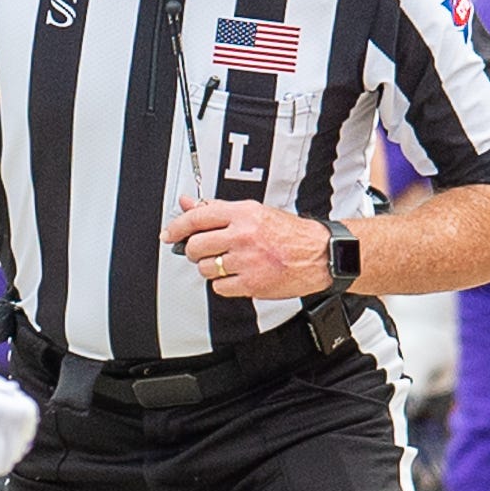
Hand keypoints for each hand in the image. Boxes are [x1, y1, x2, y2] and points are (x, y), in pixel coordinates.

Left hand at [161, 198, 331, 300]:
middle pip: (196, 246)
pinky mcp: (251, 283)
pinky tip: (238, 275)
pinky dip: (224, 284)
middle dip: (194, 251)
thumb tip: (188, 203)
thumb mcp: (255, 212)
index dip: (177, 227)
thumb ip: (218, 209)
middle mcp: (243, 235)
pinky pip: (219, 287)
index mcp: (244, 214)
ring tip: (229, 262)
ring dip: (211, 268)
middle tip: (203, 251)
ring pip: (206, 268)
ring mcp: (246, 260)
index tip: (169, 234)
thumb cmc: (290, 234)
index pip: (197, 218)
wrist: (320, 254)